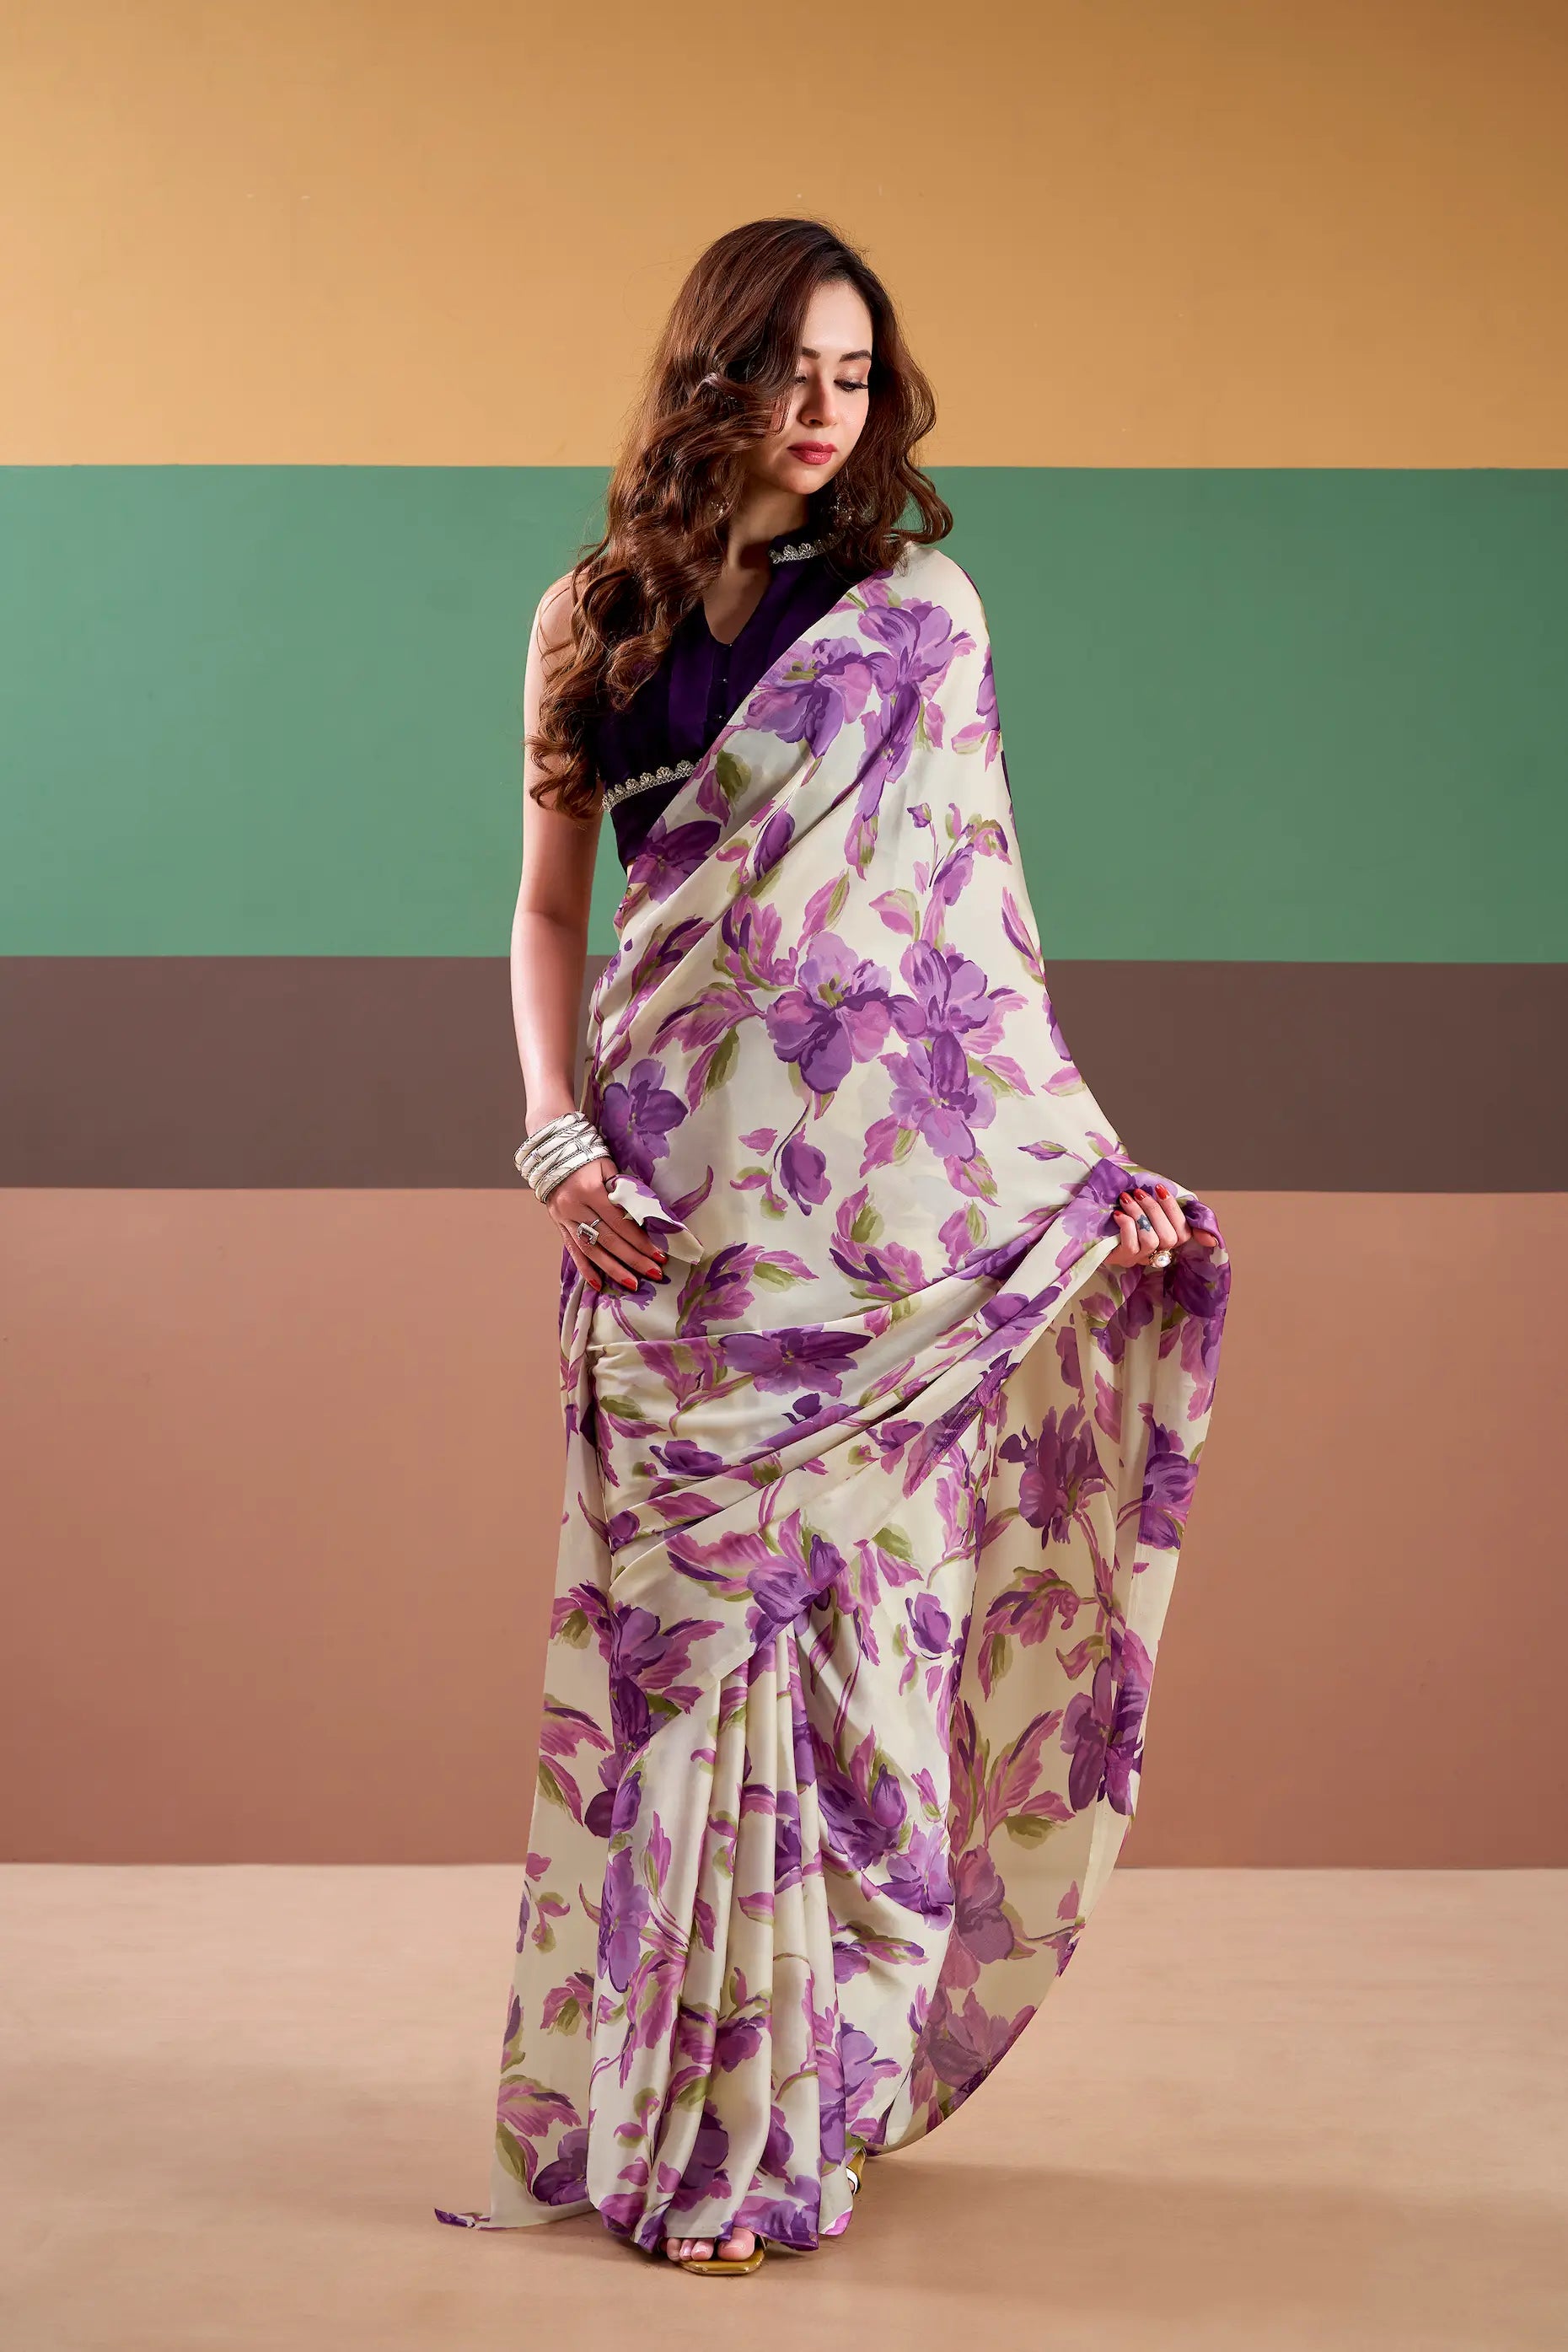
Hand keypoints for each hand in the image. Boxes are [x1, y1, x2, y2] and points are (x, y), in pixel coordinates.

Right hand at [542, 1158, 667, 1293]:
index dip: (640, 1241)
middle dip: (633, 1259)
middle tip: (654, 1273)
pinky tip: (598, 1284)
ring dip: (613, 1269)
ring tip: (632, 1283)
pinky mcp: (559, 1226)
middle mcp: (575, 1207)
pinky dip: (585, 1269)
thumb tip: (646, 1217)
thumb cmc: (588, 1158)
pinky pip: (573, 1251)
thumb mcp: (608, 1168)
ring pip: (590, 1250)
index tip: (659, 1255)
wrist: (553, 1154)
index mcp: (590, 1190)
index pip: (620, 1222)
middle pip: (608, 1240)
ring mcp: (564, 1218)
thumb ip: (623, 1192)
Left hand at [1106, 1183, 1221, 1270]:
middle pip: (1170, 1237)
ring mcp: (1140, 1259)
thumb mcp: (1149, 1209)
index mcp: (1168, 1239)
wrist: (1091, 1228)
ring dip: (1139, 1215)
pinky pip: (1132, 1246)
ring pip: (1152, 1240)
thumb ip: (1170, 1208)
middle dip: (1155, 1210)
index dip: (1176, 1211)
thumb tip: (1209, 1236)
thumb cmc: (1125, 1214)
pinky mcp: (1123, 1260)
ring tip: (1125, 1199)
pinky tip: (1118, 1214)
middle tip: (1139, 1192)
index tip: (1160, 1189)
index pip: (1184, 1231)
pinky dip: (1127, 1226)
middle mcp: (1157, 1252)